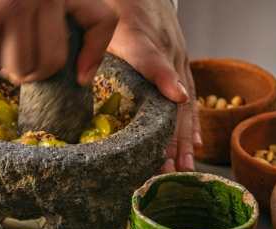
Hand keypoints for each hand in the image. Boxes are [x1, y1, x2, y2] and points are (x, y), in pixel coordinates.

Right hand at [0, 0, 117, 84]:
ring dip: (6, 67)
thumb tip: (83, 77)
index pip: (101, 19)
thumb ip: (60, 23)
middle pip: (55, 61)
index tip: (80, 78)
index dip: (94, 55)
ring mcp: (11, 5)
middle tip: (18, 59)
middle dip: (34, 71)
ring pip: (22, 70)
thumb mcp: (34, 2)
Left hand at [105, 0, 200, 171]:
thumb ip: (93, 43)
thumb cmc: (117, 4)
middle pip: (173, 94)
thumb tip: (82, 75)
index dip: (163, 76)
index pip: (151, 57)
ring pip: (184, 100)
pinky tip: (192, 144)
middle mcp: (166, 49)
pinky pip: (189, 96)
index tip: (176, 98)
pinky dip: (190, 122)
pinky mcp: (180, 62)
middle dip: (174, 132)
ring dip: (183, 136)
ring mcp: (177, 56)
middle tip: (171, 164)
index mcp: (141, 37)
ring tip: (183, 166)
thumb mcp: (102, 21)